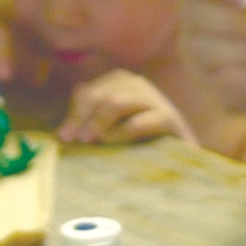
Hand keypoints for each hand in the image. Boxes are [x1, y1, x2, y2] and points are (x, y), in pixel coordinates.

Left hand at [58, 69, 193, 143]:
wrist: (182, 161)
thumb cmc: (142, 143)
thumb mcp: (114, 124)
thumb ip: (96, 108)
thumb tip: (77, 88)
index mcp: (125, 84)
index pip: (92, 91)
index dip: (75, 112)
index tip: (64, 135)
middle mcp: (141, 86)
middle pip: (103, 95)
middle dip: (83, 117)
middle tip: (73, 140)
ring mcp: (157, 101)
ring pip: (117, 103)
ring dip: (99, 123)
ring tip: (91, 141)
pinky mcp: (169, 119)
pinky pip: (138, 122)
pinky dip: (121, 134)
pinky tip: (113, 144)